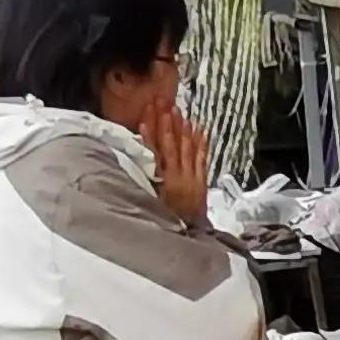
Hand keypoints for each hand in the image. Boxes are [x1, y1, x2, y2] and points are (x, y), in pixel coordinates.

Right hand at [146, 102, 210, 223]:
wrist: (189, 235)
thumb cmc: (166, 220)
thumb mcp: (151, 203)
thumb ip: (144, 182)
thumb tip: (138, 161)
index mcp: (160, 182)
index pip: (152, 152)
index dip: (148, 134)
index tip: (144, 117)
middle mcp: (176, 176)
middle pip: (170, 145)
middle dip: (166, 123)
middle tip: (163, 104)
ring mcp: (191, 177)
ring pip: (186, 148)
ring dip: (182, 129)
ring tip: (179, 112)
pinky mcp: (201, 181)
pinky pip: (202, 159)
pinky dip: (201, 144)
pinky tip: (200, 129)